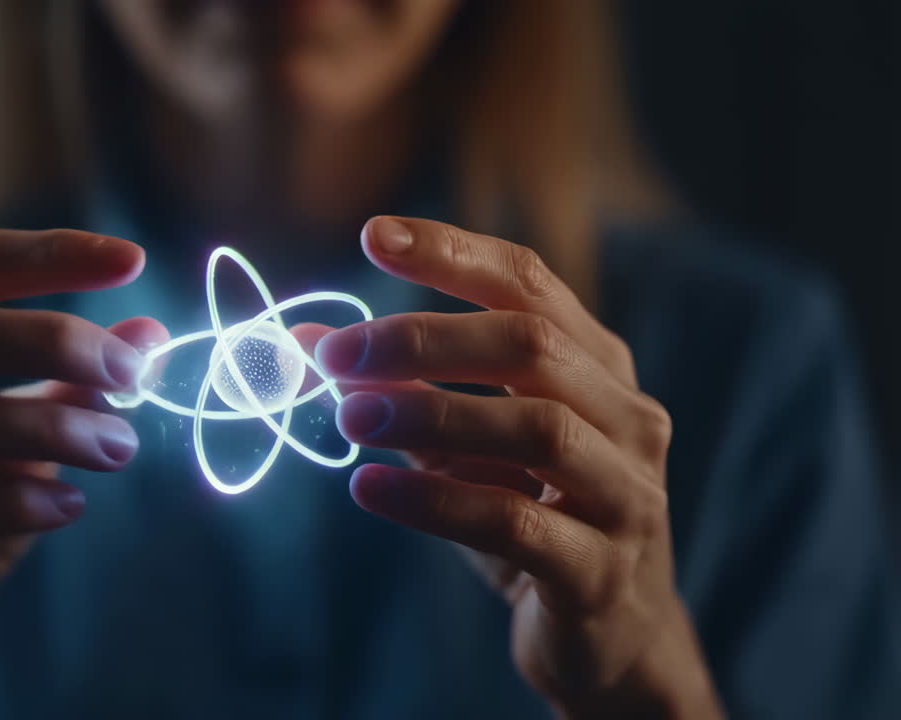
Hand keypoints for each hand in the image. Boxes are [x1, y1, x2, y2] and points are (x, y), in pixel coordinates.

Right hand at [0, 229, 166, 718]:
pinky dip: (18, 501)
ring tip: (120, 445)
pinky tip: (71, 507)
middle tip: (132, 369)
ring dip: (49, 426)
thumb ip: (74, 383)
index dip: (45, 254)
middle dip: (48, 337)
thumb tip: (151, 331)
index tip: (131, 259)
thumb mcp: (26, 440)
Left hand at [314, 217, 723, 717]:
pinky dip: (432, 501)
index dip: (451, 253)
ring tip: (347, 418)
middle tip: (335, 356)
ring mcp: (626, 494)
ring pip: (535, 428)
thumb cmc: (529, 519)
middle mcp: (627, 418)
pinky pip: (514, 522)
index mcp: (598, 369)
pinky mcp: (600, 571)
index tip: (372, 235)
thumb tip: (306, 343)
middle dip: (422, 339)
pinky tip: (368, 491)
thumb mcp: (459, 447)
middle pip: (531, 345)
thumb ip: (400, 390)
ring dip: (429, 414)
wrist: (608, 637)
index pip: (529, 283)